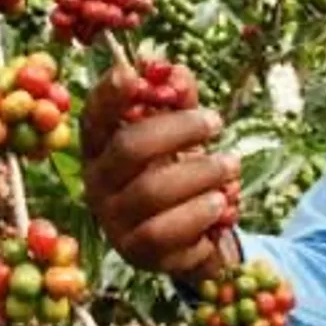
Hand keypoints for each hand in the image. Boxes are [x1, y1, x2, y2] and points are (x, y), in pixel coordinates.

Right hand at [80, 65, 239, 281]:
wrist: (191, 241)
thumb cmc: (178, 175)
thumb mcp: (180, 136)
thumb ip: (179, 102)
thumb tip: (179, 72)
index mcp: (101, 149)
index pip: (94, 117)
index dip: (108, 95)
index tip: (131, 74)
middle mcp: (98, 184)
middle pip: (129, 148)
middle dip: (178, 129)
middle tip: (216, 122)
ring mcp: (114, 221)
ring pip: (152, 191)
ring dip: (200, 174)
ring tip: (231, 167)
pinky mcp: (138, 253)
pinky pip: (167, 233)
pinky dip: (199, 213)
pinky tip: (222, 204)